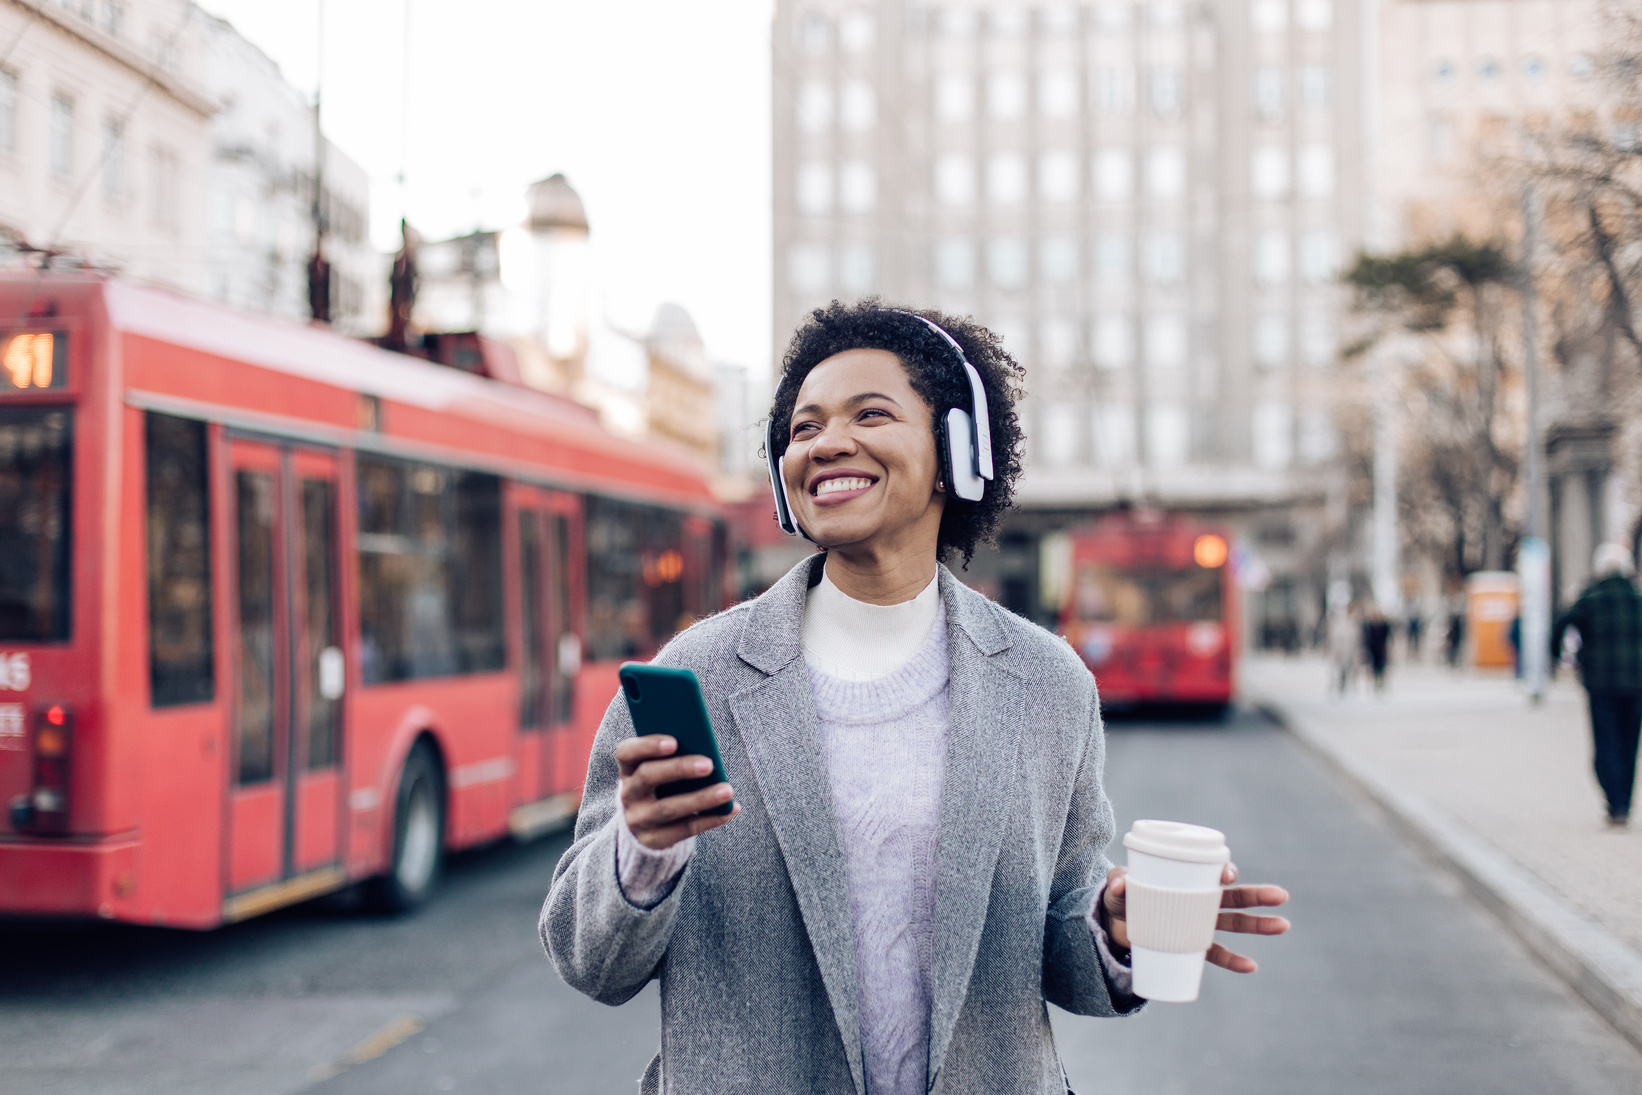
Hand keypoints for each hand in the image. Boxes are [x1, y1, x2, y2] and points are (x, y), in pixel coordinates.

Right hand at [615, 735, 737, 850]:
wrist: (648, 825)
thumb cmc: (663, 785)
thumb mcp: (661, 769)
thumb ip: (676, 757)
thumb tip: (706, 749)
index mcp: (629, 768)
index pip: (626, 752)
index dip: (648, 746)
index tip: (674, 742)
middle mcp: (629, 793)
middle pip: (648, 777)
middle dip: (679, 769)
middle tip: (709, 765)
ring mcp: (639, 819)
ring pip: (668, 808)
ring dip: (701, 798)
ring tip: (727, 790)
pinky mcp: (654, 839)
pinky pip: (685, 829)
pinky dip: (711, 819)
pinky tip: (731, 809)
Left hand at [1101, 863, 1289, 973]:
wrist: (1116, 924)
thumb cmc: (1123, 896)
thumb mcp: (1118, 886)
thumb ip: (1117, 881)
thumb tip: (1120, 885)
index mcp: (1186, 878)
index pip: (1211, 870)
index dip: (1223, 869)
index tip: (1227, 874)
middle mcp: (1198, 899)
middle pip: (1234, 896)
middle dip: (1258, 895)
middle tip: (1281, 896)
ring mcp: (1199, 923)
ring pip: (1235, 922)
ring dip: (1258, 925)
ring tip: (1283, 925)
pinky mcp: (1192, 945)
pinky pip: (1217, 953)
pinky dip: (1234, 960)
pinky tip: (1251, 966)